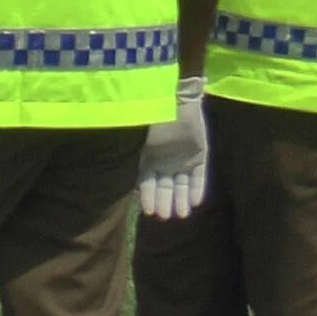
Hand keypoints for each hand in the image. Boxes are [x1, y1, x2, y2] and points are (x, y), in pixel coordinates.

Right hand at [138, 76, 211, 220]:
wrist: (175, 97)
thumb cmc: (150, 116)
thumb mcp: (137, 138)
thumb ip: (131, 155)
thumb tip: (116, 174)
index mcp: (146, 157)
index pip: (146, 183)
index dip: (147, 198)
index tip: (148, 212)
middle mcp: (164, 160)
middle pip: (164, 186)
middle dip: (165, 202)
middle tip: (165, 217)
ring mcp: (183, 158)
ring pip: (181, 184)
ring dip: (181, 199)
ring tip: (181, 215)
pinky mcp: (200, 154)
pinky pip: (200, 175)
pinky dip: (198, 188)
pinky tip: (195, 203)